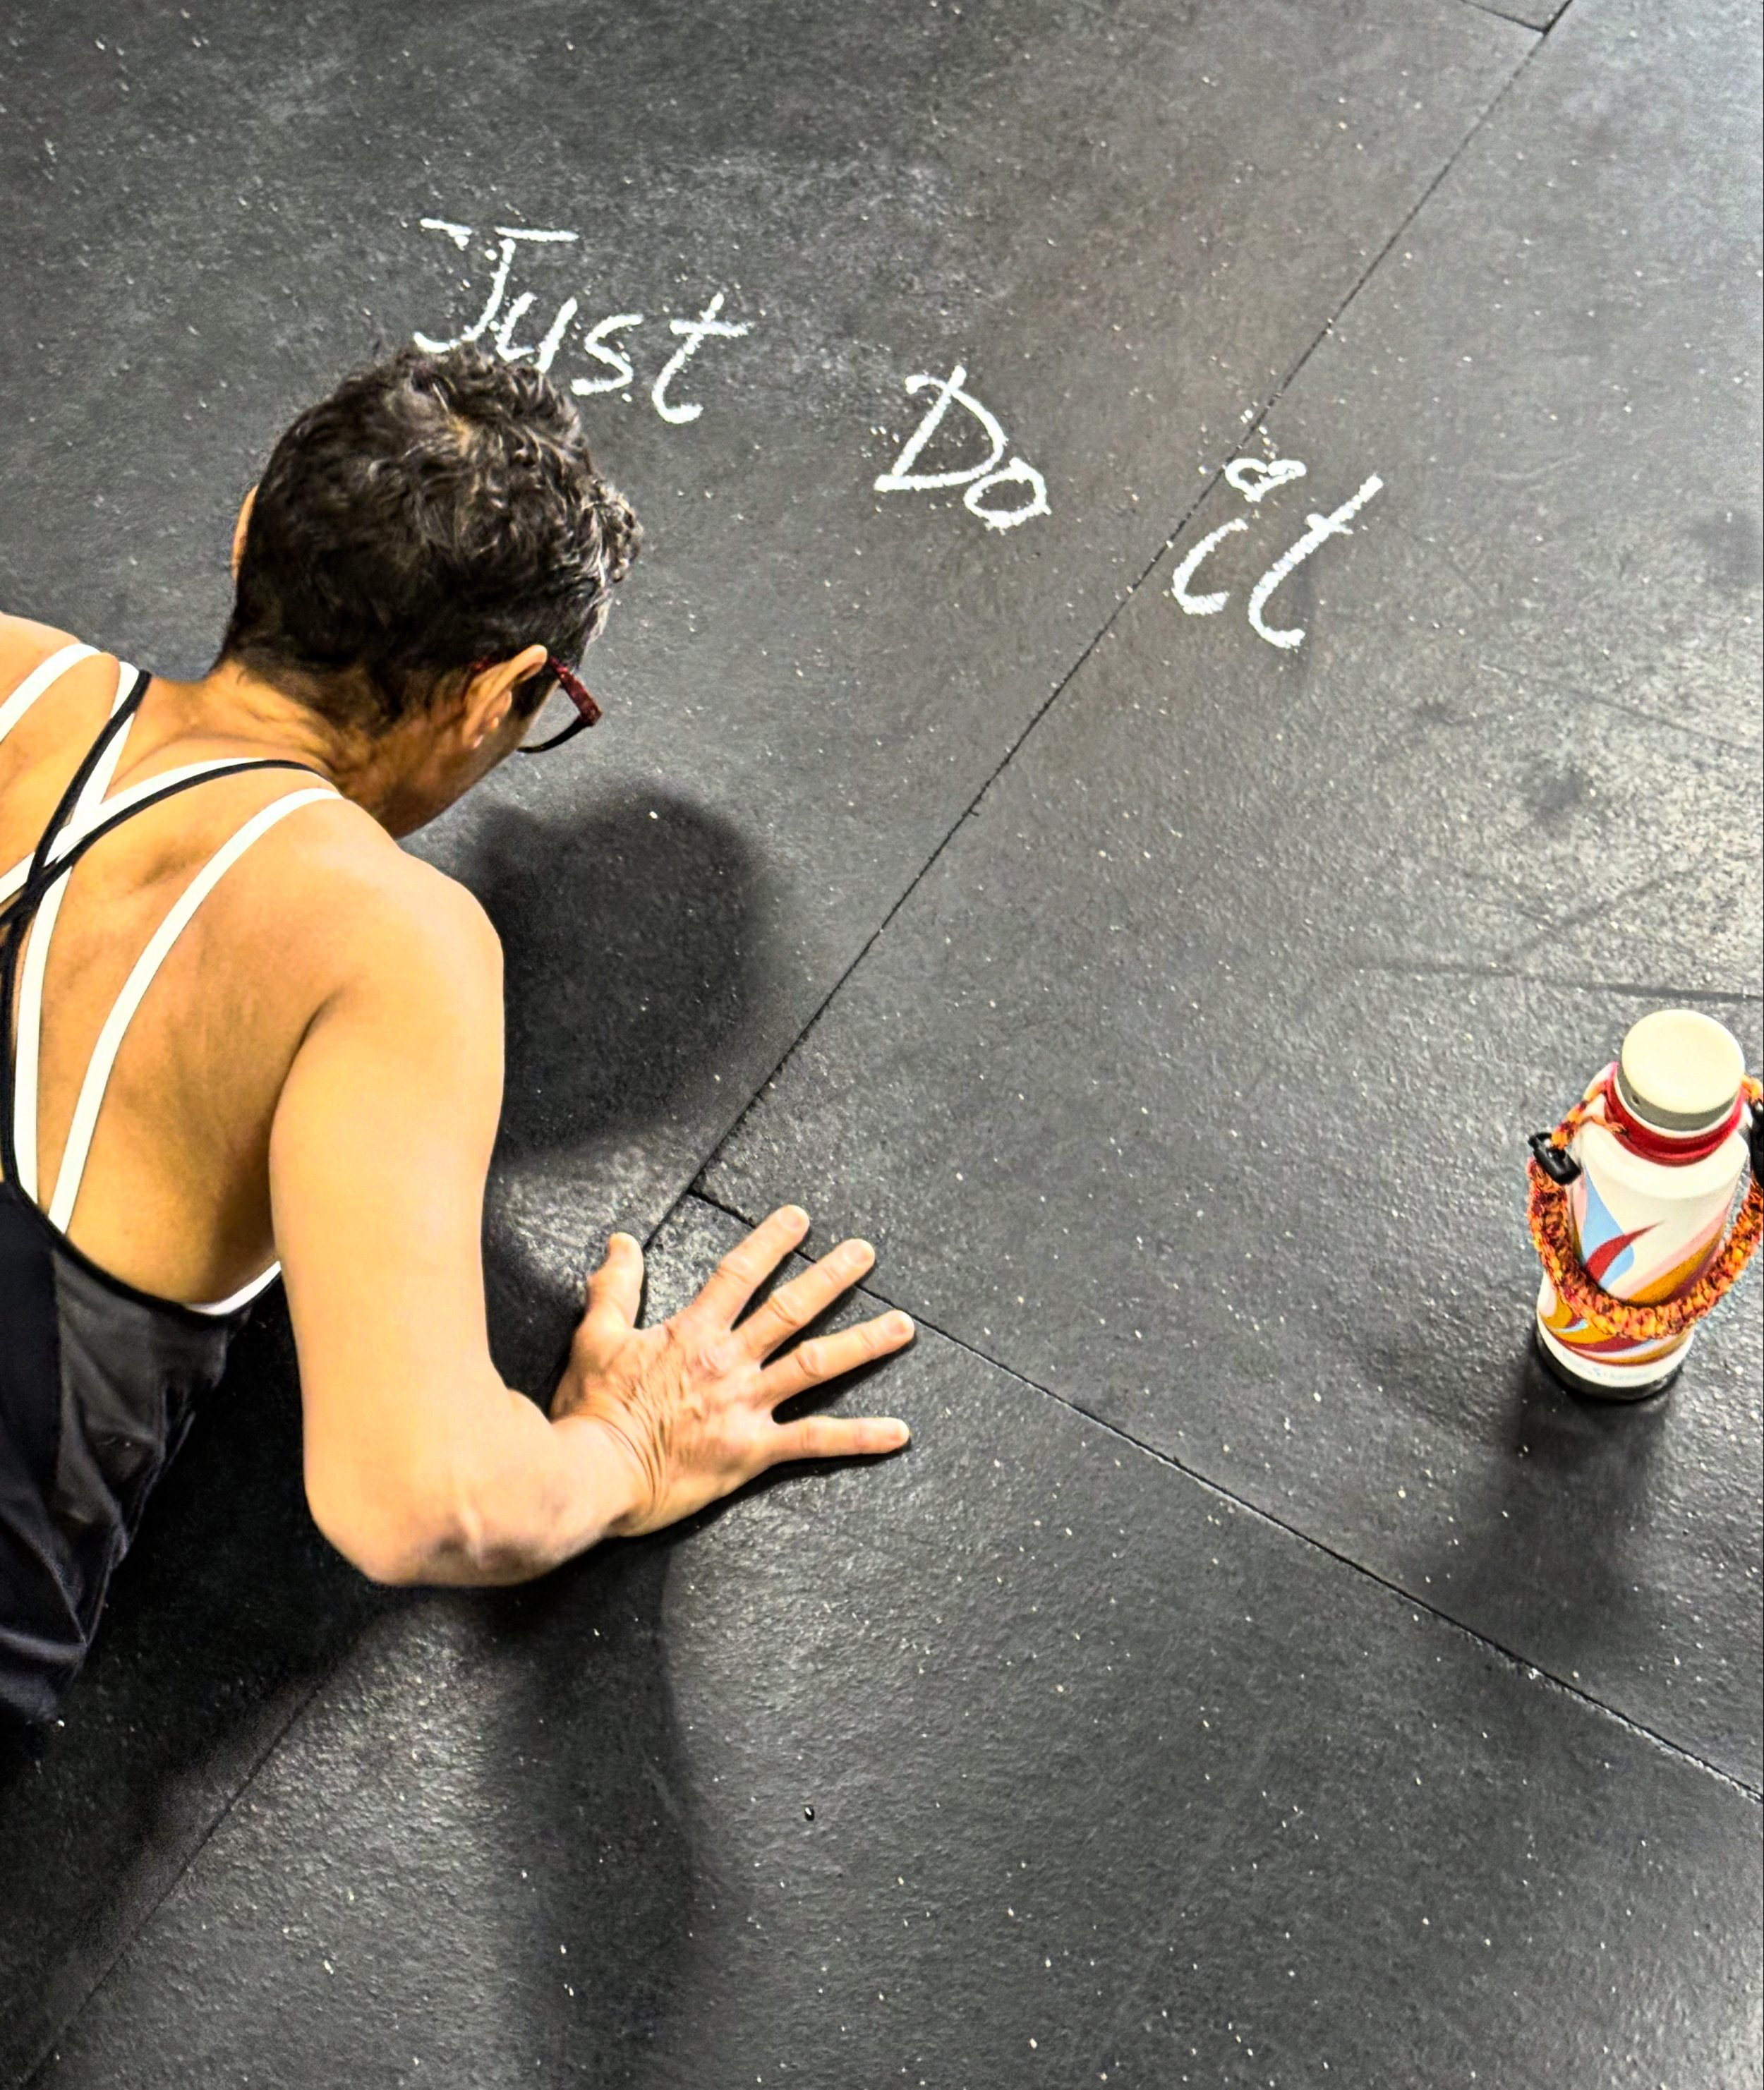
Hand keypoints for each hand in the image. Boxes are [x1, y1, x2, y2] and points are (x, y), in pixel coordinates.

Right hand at [550, 1206, 915, 1536]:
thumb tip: (621, 1243)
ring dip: (864, 1343)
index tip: (799, 1219)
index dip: (770, 1242)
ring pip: (817, 1365)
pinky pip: (815, 1441)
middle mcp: (729, 1363)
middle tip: (866, 1253)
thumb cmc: (591, 1410)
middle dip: (832, 1277)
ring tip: (903, 1326)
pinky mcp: (752, 1451)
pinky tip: (898, 1432)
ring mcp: (745, 1405)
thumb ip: (614, 1288)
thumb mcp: (596, 1338)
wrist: (592, 1473)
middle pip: (791, 1309)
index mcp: (693, 1334)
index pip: (739, 1274)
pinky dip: (859, 1437)